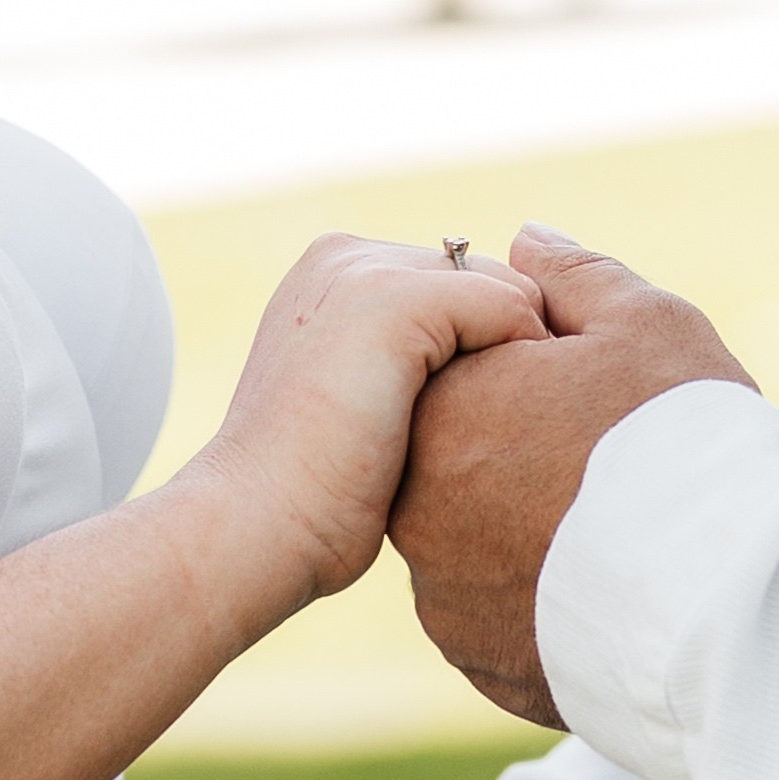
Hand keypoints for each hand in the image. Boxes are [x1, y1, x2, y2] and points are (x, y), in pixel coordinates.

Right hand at [197, 235, 544, 611]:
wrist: (255, 523)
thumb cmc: (312, 493)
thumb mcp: (356, 403)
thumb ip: (406, 363)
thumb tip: (490, 367)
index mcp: (332, 273)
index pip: (454, 282)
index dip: (484, 348)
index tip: (481, 417)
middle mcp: (347, 256)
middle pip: (485, 280)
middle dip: (503, 348)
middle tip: (492, 430)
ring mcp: (367, 272)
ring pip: (503, 291)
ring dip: (516, 360)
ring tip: (490, 433)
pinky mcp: (396, 301)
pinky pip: (508, 307)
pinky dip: (524, 364)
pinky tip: (494, 430)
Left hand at [389, 227, 756, 725]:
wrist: (728, 597)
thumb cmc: (684, 442)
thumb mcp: (643, 322)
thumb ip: (573, 277)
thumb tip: (524, 242)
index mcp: (442, 406)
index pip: (466, 365)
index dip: (536, 366)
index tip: (595, 386)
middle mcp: (417, 503)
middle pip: (464, 454)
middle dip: (522, 446)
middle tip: (610, 456)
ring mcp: (442, 591)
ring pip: (475, 538)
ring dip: (524, 527)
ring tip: (617, 528)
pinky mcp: (477, 658)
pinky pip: (497, 611)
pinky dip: (537, 596)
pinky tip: (603, 584)